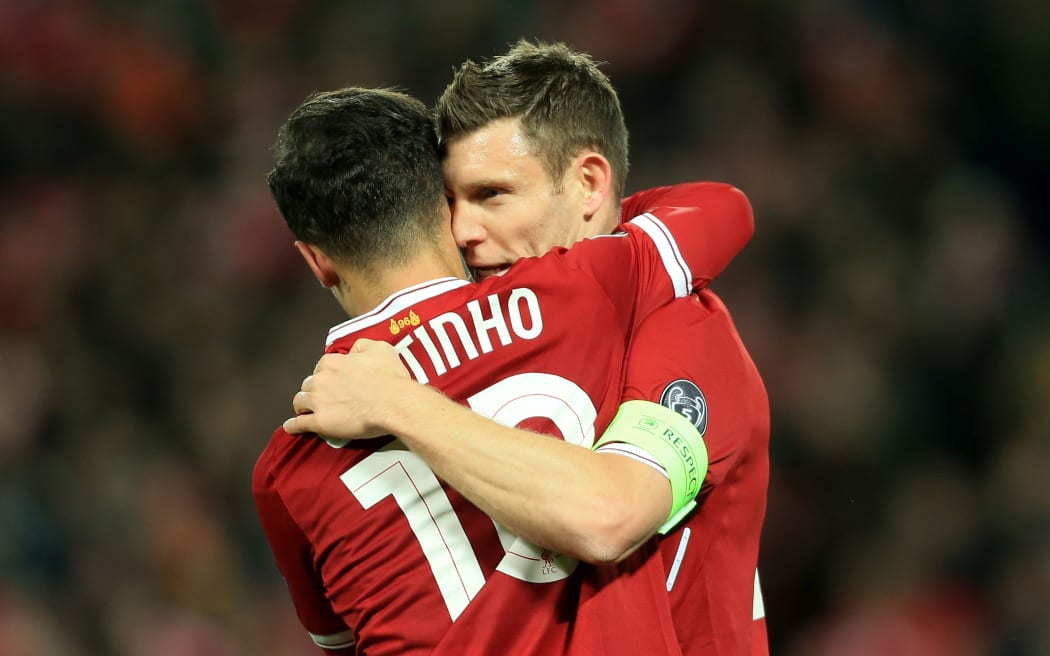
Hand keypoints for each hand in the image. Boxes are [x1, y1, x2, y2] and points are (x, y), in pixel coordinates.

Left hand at [283, 339, 411, 438]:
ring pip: (300, 402)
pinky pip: (299, 424)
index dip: (326, 376)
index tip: (332, 383)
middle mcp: (321, 380)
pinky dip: (293, 425)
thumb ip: (362, 346)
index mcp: (332, 362)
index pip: (320, 368)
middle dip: (313, 390)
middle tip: (322, 397)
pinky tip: (291, 426)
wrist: (395, 404)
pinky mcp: (320, 422)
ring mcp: (318, 401)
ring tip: (305, 411)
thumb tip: (353, 351)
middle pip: (308, 384)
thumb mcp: (380, 348)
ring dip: (302, 405)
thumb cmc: (390, 378)